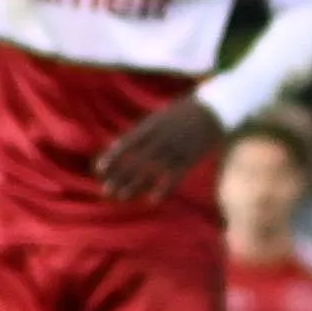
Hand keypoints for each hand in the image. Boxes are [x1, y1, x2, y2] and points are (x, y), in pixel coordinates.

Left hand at [93, 96, 226, 201]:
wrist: (212, 110)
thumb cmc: (180, 113)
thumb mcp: (156, 118)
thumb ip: (138, 133)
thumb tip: (116, 145)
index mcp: (150, 127)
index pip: (126, 144)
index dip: (112, 158)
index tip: (99, 170)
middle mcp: (160, 139)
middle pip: (136, 161)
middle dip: (120, 176)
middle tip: (106, 191)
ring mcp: (174, 150)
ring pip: (152, 171)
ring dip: (135, 185)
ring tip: (121, 197)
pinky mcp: (189, 159)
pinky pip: (174, 177)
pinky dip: (163, 189)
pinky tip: (152, 200)